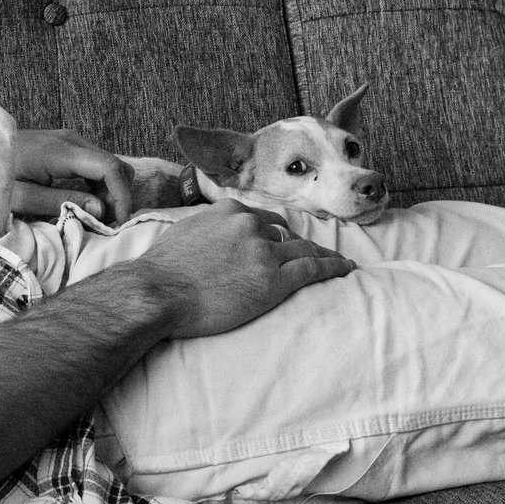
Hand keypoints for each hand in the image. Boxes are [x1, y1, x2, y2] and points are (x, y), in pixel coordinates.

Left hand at [0, 128, 136, 223]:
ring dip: (111, 192)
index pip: (111, 168)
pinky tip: (87, 204)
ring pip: (109, 165)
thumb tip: (101, 210)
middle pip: (116, 166)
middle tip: (109, 225)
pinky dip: (99, 185)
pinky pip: (95, 164)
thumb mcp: (25, 198)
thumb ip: (63, 202)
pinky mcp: (66, 145)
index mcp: (62, 151)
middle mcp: (72, 140)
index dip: (122, 196)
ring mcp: (70, 140)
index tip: (118, 222)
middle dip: (120, 197)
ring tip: (98, 218)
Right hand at [132, 199, 352, 337]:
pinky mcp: (273, 281)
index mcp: (229, 211)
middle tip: (315, 254)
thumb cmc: (162, 269)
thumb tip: (209, 238)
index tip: (285, 240)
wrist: (158, 291)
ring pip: (304, 250)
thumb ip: (206, 229)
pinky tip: (346, 270)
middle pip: (286, 234)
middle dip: (301, 244)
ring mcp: (263, 252)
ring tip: (340, 264)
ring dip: (324, 255)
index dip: (277, 232)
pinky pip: (313, 269)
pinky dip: (334, 268)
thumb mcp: (184, 233)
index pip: (263, 219)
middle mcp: (250, 225)